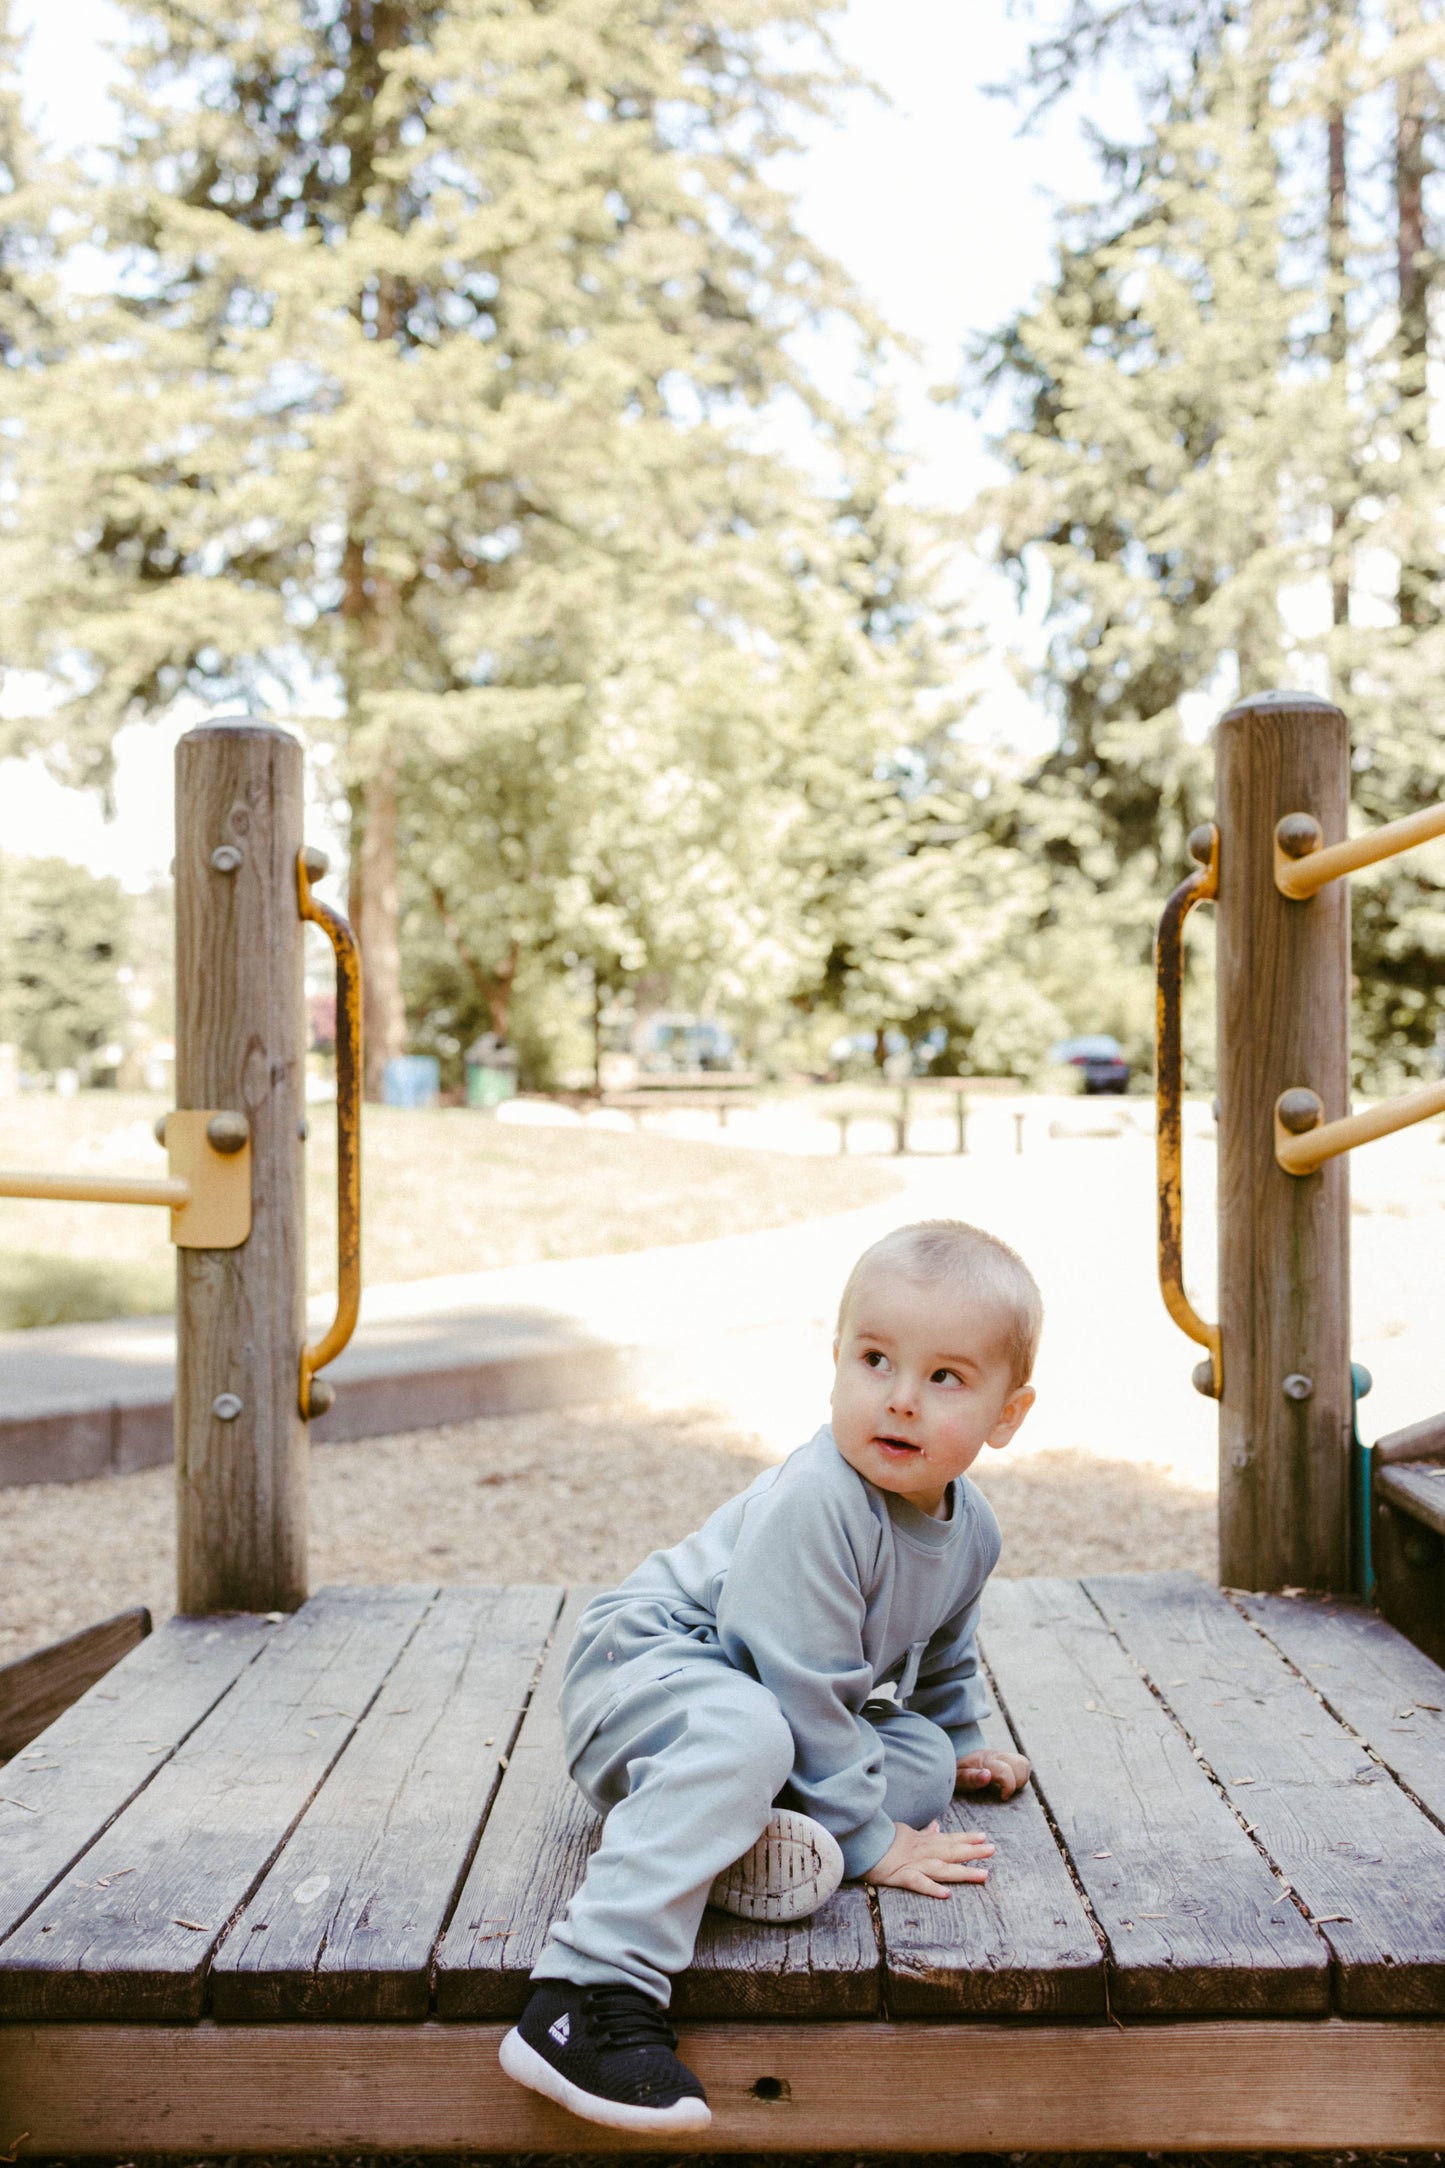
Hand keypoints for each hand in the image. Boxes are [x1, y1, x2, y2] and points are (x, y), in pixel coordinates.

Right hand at [863, 1819, 993, 1898]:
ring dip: (963, 1871)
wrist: (857, 1843)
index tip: (984, 1837)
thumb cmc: (879, 1839)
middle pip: (950, 1851)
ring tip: (983, 1874)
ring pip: (941, 1868)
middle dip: (972, 1851)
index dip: (966, 1838)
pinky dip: (931, 1888)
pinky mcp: (899, 1876)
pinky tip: (946, 1894)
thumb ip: (922, 1832)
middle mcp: (920, 1851)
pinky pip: (917, 1882)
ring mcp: (911, 1863)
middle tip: (993, 1850)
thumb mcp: (903, 1832)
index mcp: (920, 1841)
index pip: (947, 1839)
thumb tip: (936, 1827)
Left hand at [956, 1749, 1030, 1798]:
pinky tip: (1010, 1783)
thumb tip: (987, 1775)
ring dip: (1020, 1778)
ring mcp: (1001, 1755)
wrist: (951, 1764)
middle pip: (1019, 1763)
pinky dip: (1022, 1776)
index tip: (1003, 1797)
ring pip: (1023, 1763)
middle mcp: (994, 1754)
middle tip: (1003, 1793)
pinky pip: (1024, 1765)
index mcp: (982, 1759)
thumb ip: (969, 1777)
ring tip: (1007, 1788)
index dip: (1008, 1786)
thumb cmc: (955, 1775)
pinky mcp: (1006, 1758)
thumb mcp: (956, 1779)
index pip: (1004, 1769)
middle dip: (1015, 1782)